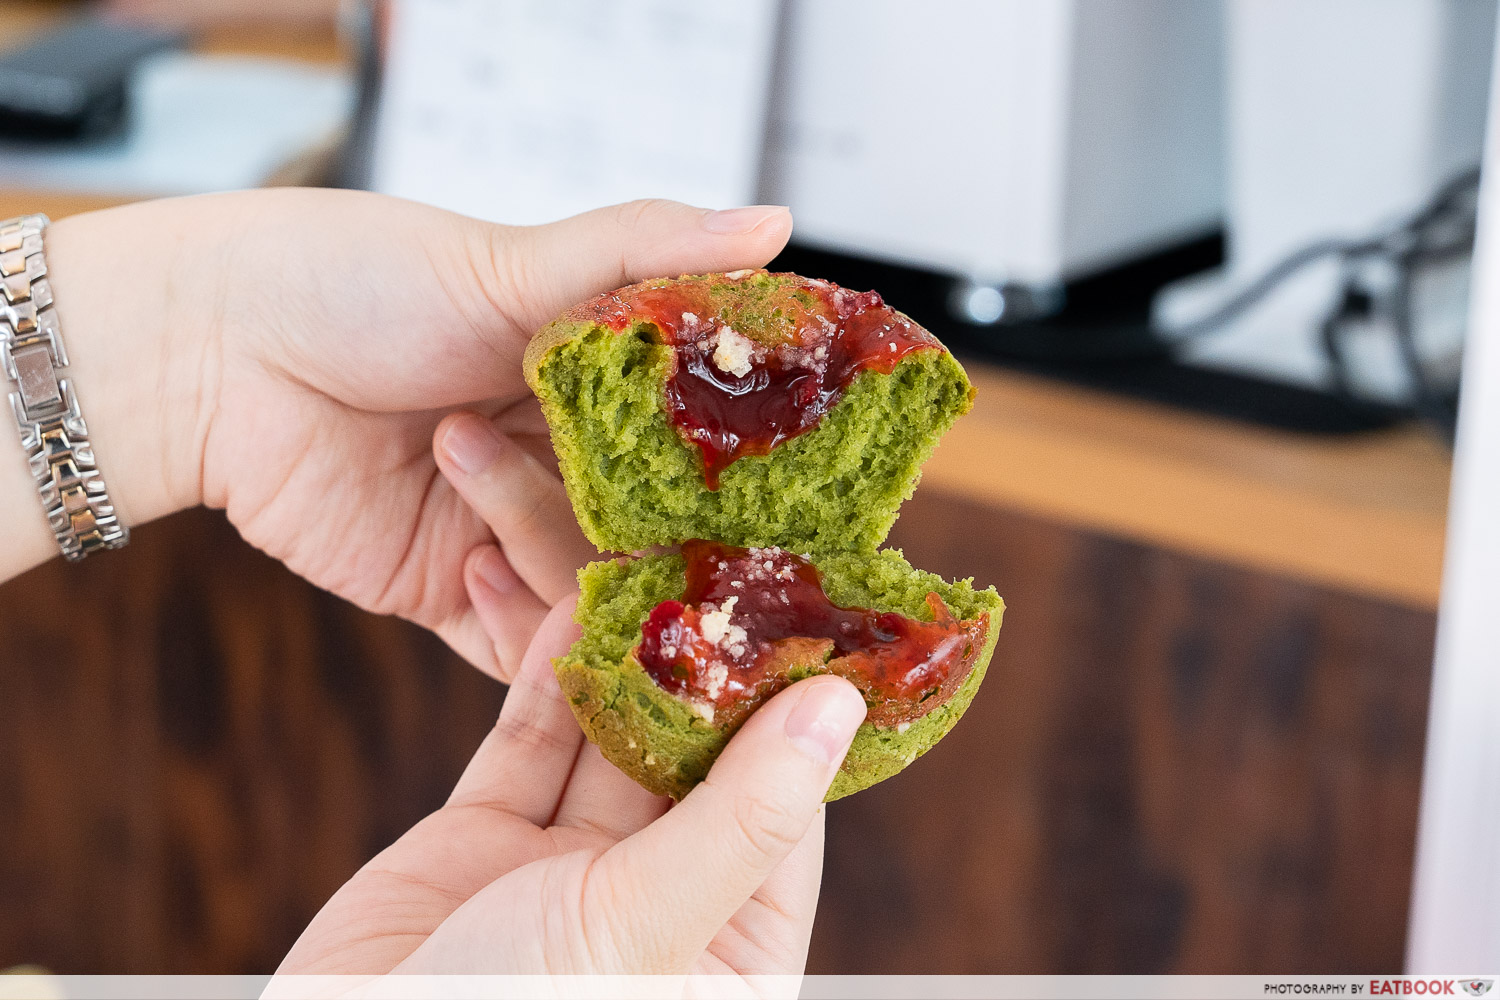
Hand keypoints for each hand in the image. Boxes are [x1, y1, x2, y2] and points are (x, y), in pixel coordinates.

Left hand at [22, 191, 790, 677]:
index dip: (733, 473)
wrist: (213, 350)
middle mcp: (556, 465)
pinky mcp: (444, 591)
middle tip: (692, 553)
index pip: (692, 446)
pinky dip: (523, 639)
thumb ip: (648, 248)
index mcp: (589, 387)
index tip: (778, 492)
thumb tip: (779, 220)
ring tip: (502, 495)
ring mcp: (501, 532)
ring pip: (585, 591)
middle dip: (664, 547)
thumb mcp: (515, 258)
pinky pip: (513, 647)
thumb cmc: (359, 279)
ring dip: (561, 563)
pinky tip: (491, 586)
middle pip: (647, 533)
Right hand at [273, 593, 867, 978]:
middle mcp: (659, 906)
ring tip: (644, 556)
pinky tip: (571, 600)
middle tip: (719, 559)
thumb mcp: (647, 933)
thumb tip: (837, 708)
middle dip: (703, 665)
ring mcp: (565, 872)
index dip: (795, 712)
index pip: (785, 810)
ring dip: (622, 654)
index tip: (811, 612)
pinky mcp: (482, 842)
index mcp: (730, 956)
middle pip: (696, 761)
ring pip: (608, 739)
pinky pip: (528, 741)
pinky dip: (545, 672)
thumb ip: (742, 819)